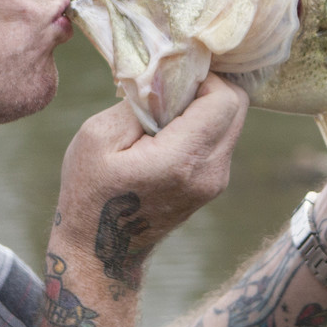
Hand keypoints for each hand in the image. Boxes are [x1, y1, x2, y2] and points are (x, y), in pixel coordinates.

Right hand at [56, 74, 250, 288]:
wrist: (102, 251)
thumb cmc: (90, 192)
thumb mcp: (98, 137)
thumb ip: (138, 101)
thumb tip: (167, 75)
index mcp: (182, 159)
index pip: (224, 99)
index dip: (204, 77)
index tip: (172, 75)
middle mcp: (210, 172)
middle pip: (236, 107)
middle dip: (208, 87)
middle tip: (170, 86)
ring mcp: (216, 182)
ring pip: (231, 122)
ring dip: (204, 106)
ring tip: (163, 112)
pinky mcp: (213, 185)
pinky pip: (221, 139)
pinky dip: (202, 125)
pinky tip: (168, 131)